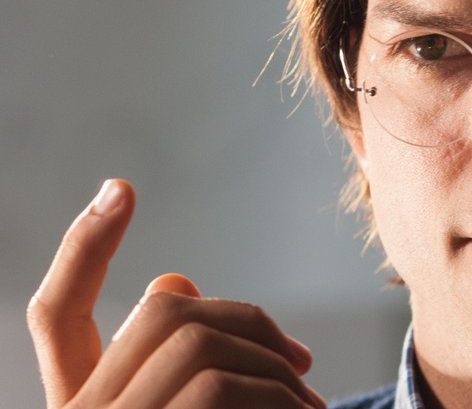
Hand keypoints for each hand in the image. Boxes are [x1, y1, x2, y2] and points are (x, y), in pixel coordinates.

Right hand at [27, 179, 325, 408]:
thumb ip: (173, 359)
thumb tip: (173, 279)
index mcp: (84, 403)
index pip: (56, 316)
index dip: (83, 249)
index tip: (121, 188)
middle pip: (158, 314)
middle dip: (248, 322)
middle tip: (302, 361)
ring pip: (196, 343)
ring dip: (274, 366)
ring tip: (311, 405)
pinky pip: (217, 388)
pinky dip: (279, 397)